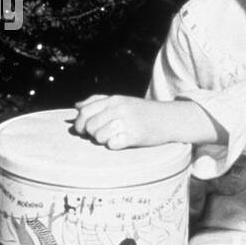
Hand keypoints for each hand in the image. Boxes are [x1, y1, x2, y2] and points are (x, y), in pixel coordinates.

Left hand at [73, 94, 187, 149]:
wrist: (169, 119)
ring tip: (111, 138)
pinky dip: (113, 145)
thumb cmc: (141, 111)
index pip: (85, 111)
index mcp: (114, 99)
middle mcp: (119, 109)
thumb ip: (98, 101)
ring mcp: (127, 122)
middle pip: (90, 125)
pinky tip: (120, 142)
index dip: (79, 123)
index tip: (82, 130)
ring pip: (99, 136)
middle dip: (90, 134)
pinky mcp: (135, 136)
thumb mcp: (121, 100)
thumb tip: (76, 106)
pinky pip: (112, 144)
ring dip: (102, 140)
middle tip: (99, 135)